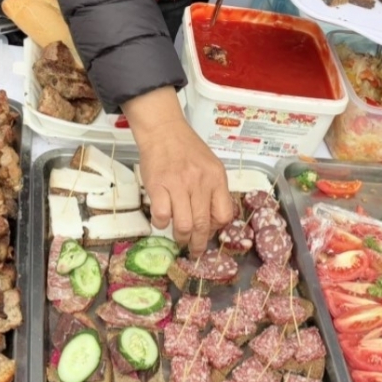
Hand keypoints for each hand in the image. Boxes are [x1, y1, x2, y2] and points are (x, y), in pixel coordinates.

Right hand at [123, 87, 233, 256]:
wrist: (163, 130)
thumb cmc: (186, 149)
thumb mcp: (210, 165)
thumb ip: (213, 189)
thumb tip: (210, 220)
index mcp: (216, 178)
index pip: (224, 214)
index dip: (215, 228)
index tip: (208, 231)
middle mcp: (200, 182)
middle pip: (203, 224)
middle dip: (198, 244)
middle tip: (193, 250)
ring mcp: (178, 184)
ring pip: (183, 225)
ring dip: (180, 237)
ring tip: (178, 237)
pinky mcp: (158, 186)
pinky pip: (162, 216)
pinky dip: (161, 223)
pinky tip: (161, 220)